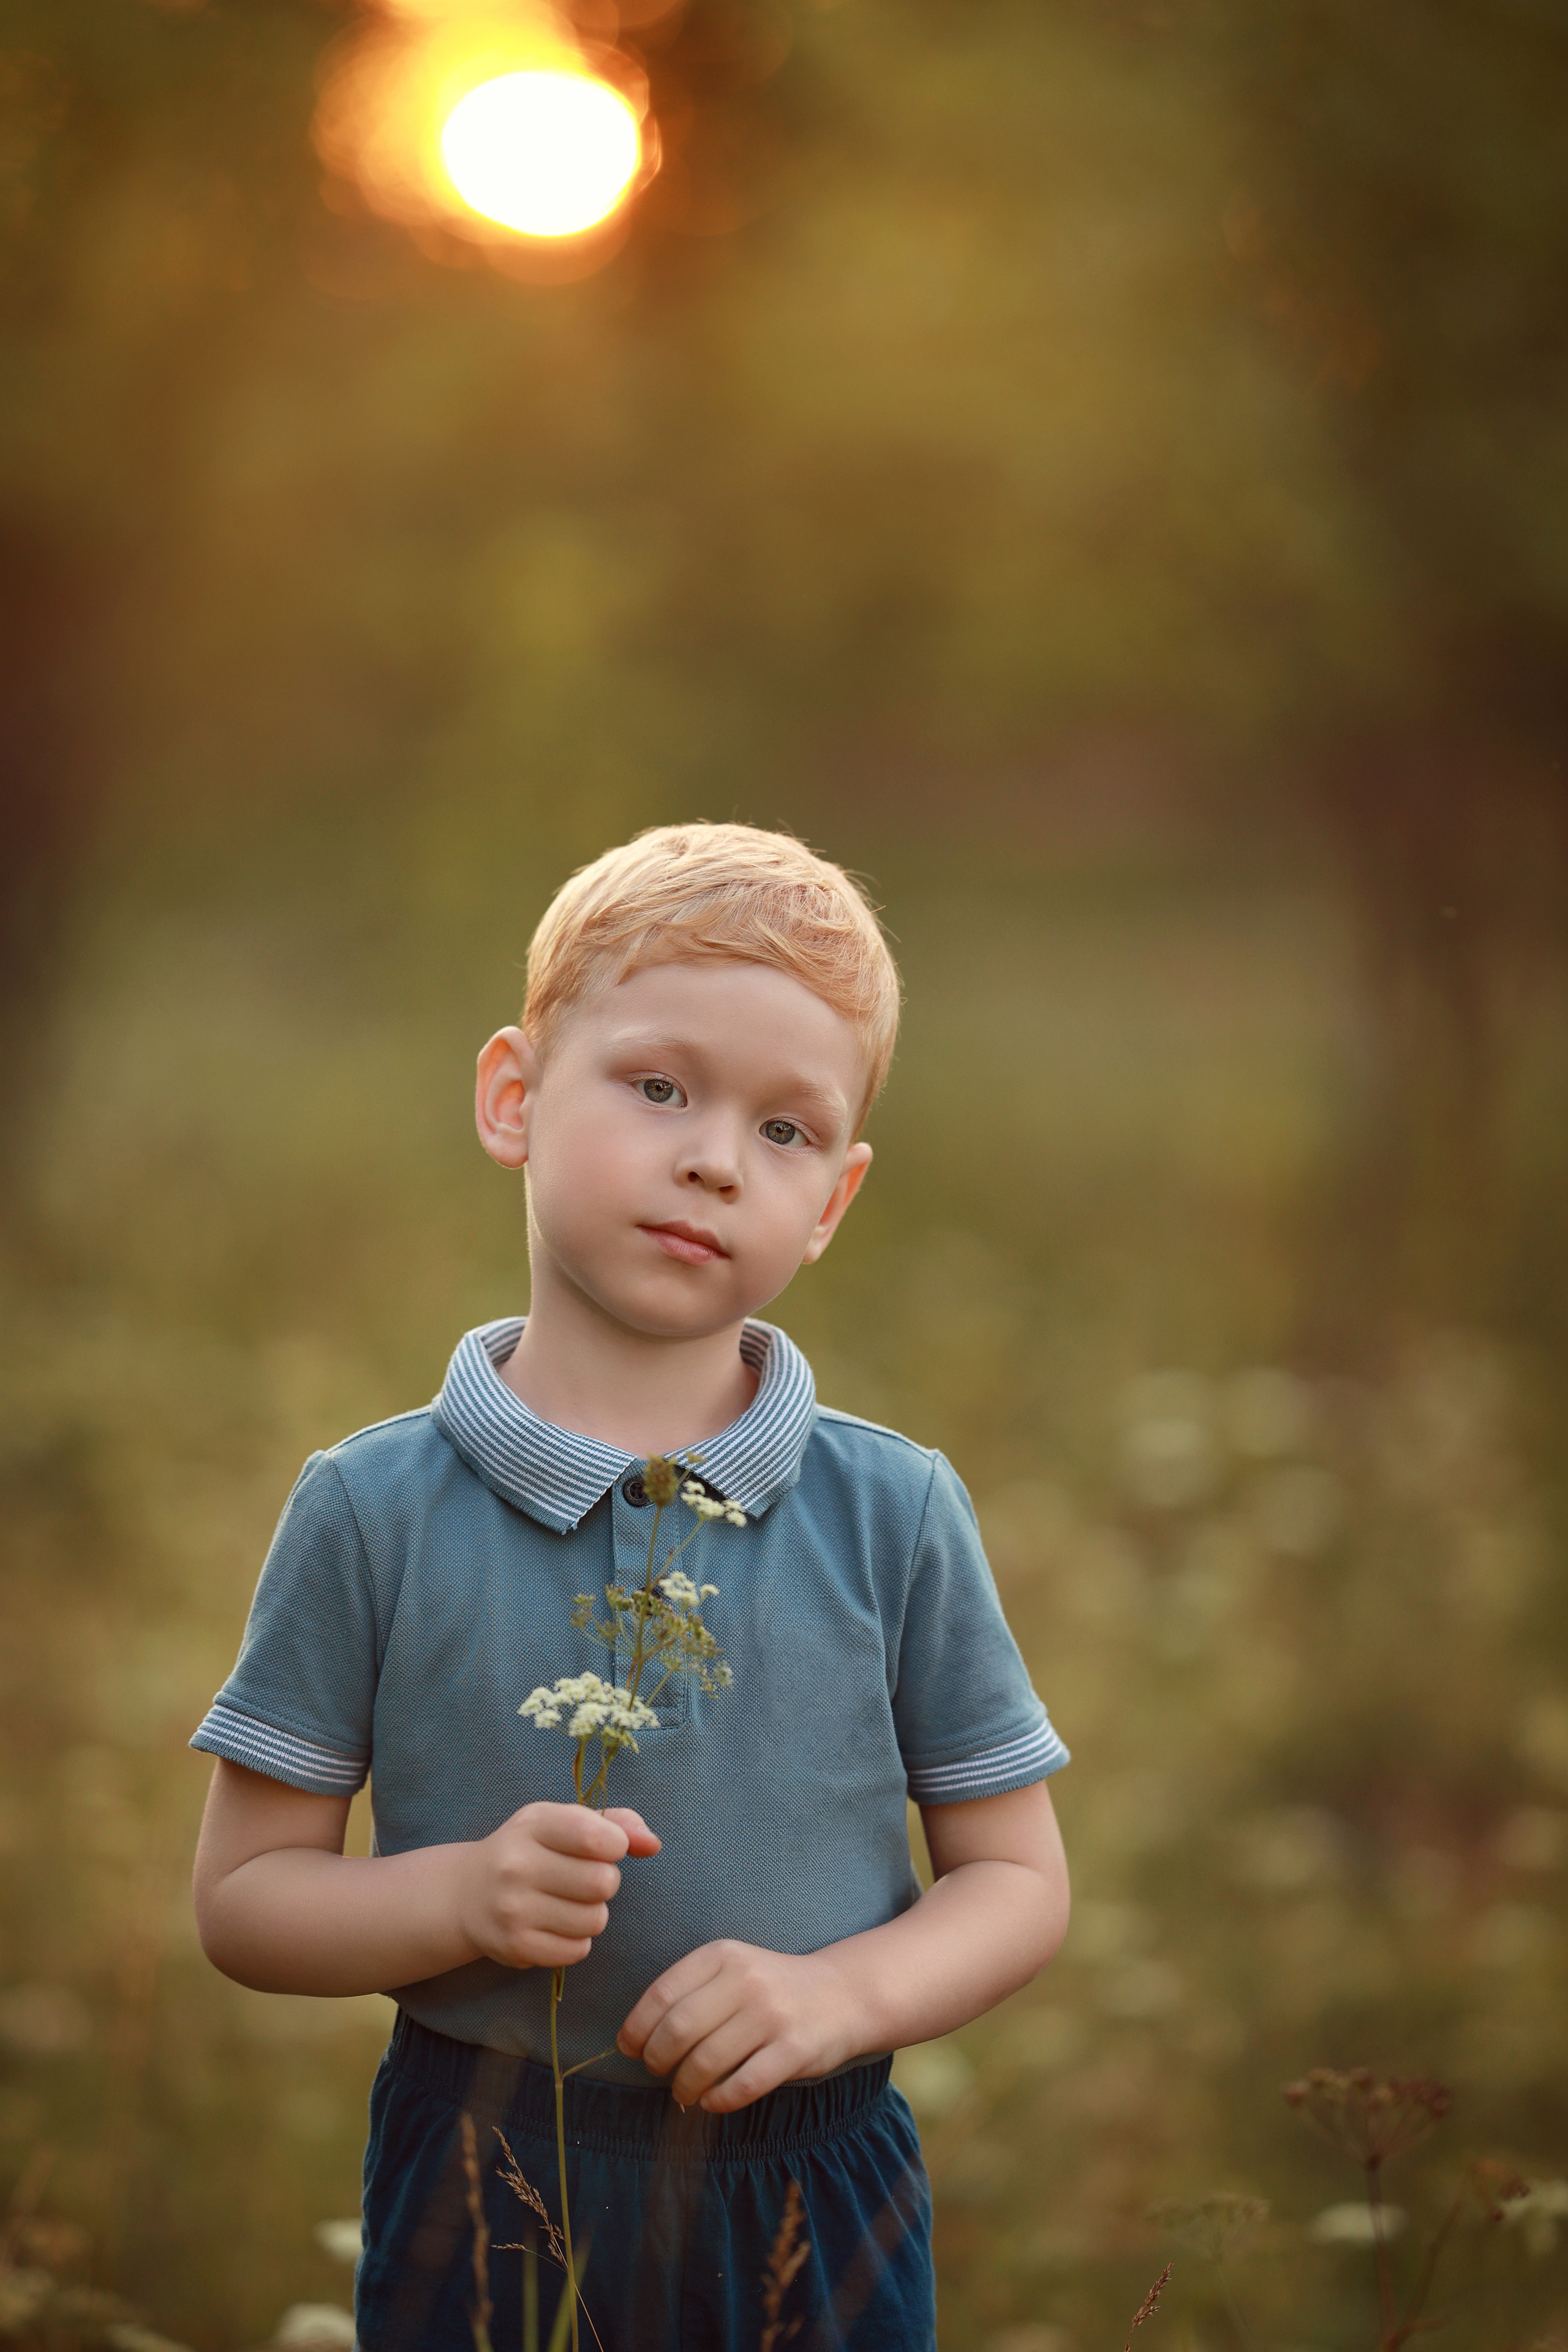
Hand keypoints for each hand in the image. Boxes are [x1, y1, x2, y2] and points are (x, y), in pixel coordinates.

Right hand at [456, 1804, 659, 1971]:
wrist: (467, 1894)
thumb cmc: (530, 1850)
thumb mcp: (563, 1822)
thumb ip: (616, 1824)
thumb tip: (653, 1844)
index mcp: (534, 1824)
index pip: (597, 1836)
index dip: (616, 1845)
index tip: (604, 1848)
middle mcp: (518, 1866)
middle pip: (603, 1883)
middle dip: (605, 1883)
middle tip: (584, 1880)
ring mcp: (513, 1909)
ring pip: (595, 1920)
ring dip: (592, 1914)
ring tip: (568, 1903)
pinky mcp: (515, 1947)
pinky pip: (578, 1951)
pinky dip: (576, 1941)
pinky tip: (555, 1926)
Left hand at [618, 1939, 864, 2111]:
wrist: (842, 1995)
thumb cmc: (771, 1988)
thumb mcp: (732, 1970)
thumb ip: (689, 1993)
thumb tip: (634, 2040)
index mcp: (723, 1954)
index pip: (662, 1993)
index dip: (637, 2027)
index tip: (629, 2049)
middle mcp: (747, 1979)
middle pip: (679, 2029)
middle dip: (658, 2059)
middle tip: (659, 2072)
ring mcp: (773, 2015)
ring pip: (707, 2061)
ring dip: (685, 2086)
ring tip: (684, 2092)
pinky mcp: (795, 2050)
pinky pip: (742, 2086)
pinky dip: (717, 2100)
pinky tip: (712, 2101)